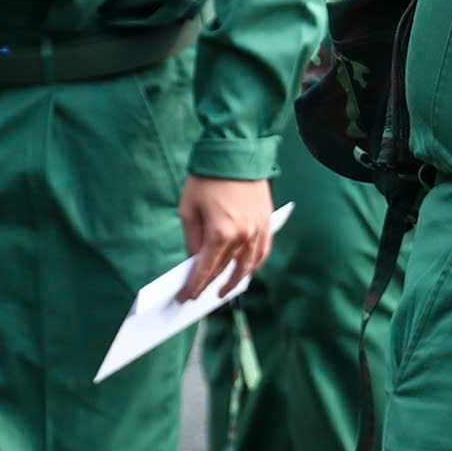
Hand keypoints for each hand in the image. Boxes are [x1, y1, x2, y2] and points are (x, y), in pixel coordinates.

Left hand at [178, 175, 276, 299]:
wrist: (236, 152)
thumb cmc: (207, 179)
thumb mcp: (189, 209)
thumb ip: (192, 238)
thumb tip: (195, 259)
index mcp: (221, 233)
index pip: (206, 270)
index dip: (194, 286)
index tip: (185, 298)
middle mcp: (243, 235)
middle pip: (226, 269)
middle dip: (211, 285)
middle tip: (200, 297)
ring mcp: (258, 229)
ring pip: (249, 265)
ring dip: (237, 280)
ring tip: (225, 291)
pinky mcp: (267, 221)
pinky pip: (263, 250)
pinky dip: (255, 264)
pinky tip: (247, 270)